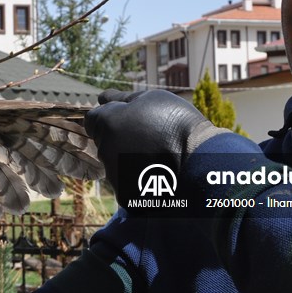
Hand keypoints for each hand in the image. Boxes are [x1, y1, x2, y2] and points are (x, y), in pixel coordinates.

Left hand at [84, 89, 225, 192]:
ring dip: (127, 160)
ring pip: (114, 164)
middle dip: (118, 139)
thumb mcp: (151, 99)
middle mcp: (104, 149)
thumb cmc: (176, 123)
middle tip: (147, 139)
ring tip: (155, 157)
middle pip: (103, 142)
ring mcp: (113, 174)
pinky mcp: (124, 194)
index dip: (109, 119)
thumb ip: (121, 99)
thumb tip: (101, 97)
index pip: (93, 120)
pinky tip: (155, 175)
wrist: (198, 160)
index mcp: (107, 123)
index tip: (128, 122)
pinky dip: (136, 180)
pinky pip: (126, 184)